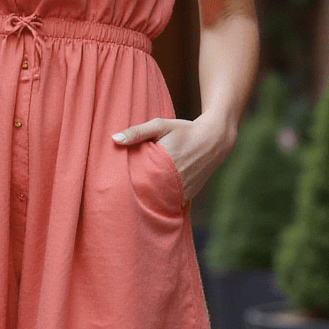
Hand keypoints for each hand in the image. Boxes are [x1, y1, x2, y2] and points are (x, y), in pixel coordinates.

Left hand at [111, 115, 235, 203]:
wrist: (214, 140)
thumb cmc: (185, 130)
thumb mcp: (161, 125)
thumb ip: (137, 132)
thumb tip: (114, 139)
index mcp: (164, 164)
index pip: (138, 182)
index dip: (127, 186)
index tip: (115, 186)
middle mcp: (175, 181)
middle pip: (147, 195)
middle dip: (136, 195)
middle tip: (121, 196)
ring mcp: (183, 191)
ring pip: (160, 201)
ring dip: (150, 200)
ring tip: (137, 198)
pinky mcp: (189, 195)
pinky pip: (172, 203)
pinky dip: (163, 201)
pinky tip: (154, 197)